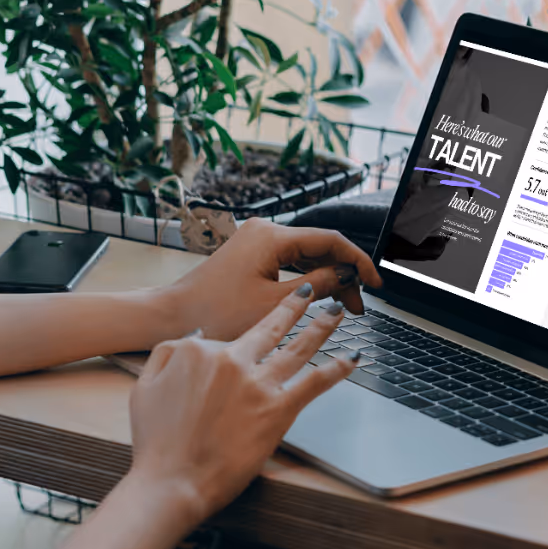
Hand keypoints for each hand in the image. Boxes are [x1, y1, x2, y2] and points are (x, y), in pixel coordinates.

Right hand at [128, 285, 353, 525]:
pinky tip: (351, 358)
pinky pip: (314, 382)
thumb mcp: (145, 386)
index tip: (244, 347)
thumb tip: (197, 337)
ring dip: (321, 326)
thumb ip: (167, 353)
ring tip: (336, 312)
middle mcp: (233, 360)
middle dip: (295, 306)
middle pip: (272, 326)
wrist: (170, 483)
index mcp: (201, 350)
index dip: (235, 347)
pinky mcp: (277, 410)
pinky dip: (336, 368)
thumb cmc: (156, 443)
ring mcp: (258, 384)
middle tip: (310, 292)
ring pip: (298, 346)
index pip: (229, 338)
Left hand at [156, 218, 382, 342]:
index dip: (357, 261)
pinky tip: (319, 299)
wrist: (171, 317)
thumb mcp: (274, 305)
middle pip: (320, 247)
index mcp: (272, 236)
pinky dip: (307, 279)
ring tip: (344, 307)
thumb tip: (346, 277)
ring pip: (306, 255)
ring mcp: (257, 242)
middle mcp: (265, 231)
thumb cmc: (214, 314)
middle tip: (358, 306)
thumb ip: (317, 287)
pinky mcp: (251, 255)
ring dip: (327, 279)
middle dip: (343, 275)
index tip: (375, 283)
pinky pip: (289, 262)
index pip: (330, 240)